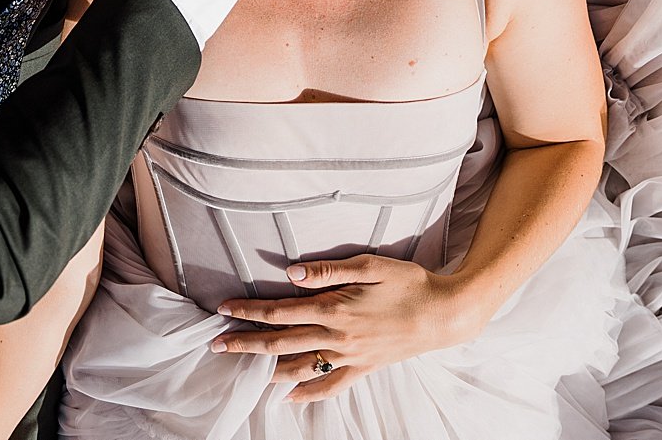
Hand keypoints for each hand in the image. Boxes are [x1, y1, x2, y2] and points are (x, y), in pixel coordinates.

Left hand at [209, 255, 491, 402]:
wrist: (444, 313)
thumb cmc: (408, 282)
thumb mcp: (368, 265)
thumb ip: (326, 271)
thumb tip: (290, 273)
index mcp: (334, 308)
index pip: (280, 312)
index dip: (249, 312)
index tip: (223, 310)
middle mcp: (337, 337)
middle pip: (281, 343)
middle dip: (246, 344)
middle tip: (217, 345)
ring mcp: (350, 356)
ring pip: (300, 367)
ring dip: (268, 368)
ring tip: (244, 368)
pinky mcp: (364, 368)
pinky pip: (331, 385)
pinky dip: (307, 393)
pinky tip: (288, 396)